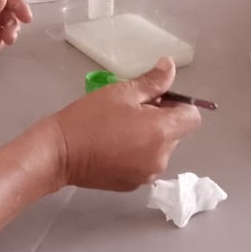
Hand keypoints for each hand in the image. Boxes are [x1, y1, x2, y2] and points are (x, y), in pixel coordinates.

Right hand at [46, 58, 201, 190]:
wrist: (58, 153)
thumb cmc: (89, 118)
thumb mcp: (121, 93)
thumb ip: (152, 81)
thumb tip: (170, 66)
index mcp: (162, 132)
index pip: (192, 117)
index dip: (177, 104)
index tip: (154, 100)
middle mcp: (161, 157)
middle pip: (176, 133)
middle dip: (160, 121)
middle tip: (129, 112)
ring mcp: (147, 174)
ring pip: (160, 149)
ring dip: (149, 139)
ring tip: (118, 130)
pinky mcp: (133, 185)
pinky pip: (145, 164)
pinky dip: (136, 154)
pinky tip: (112, 147)